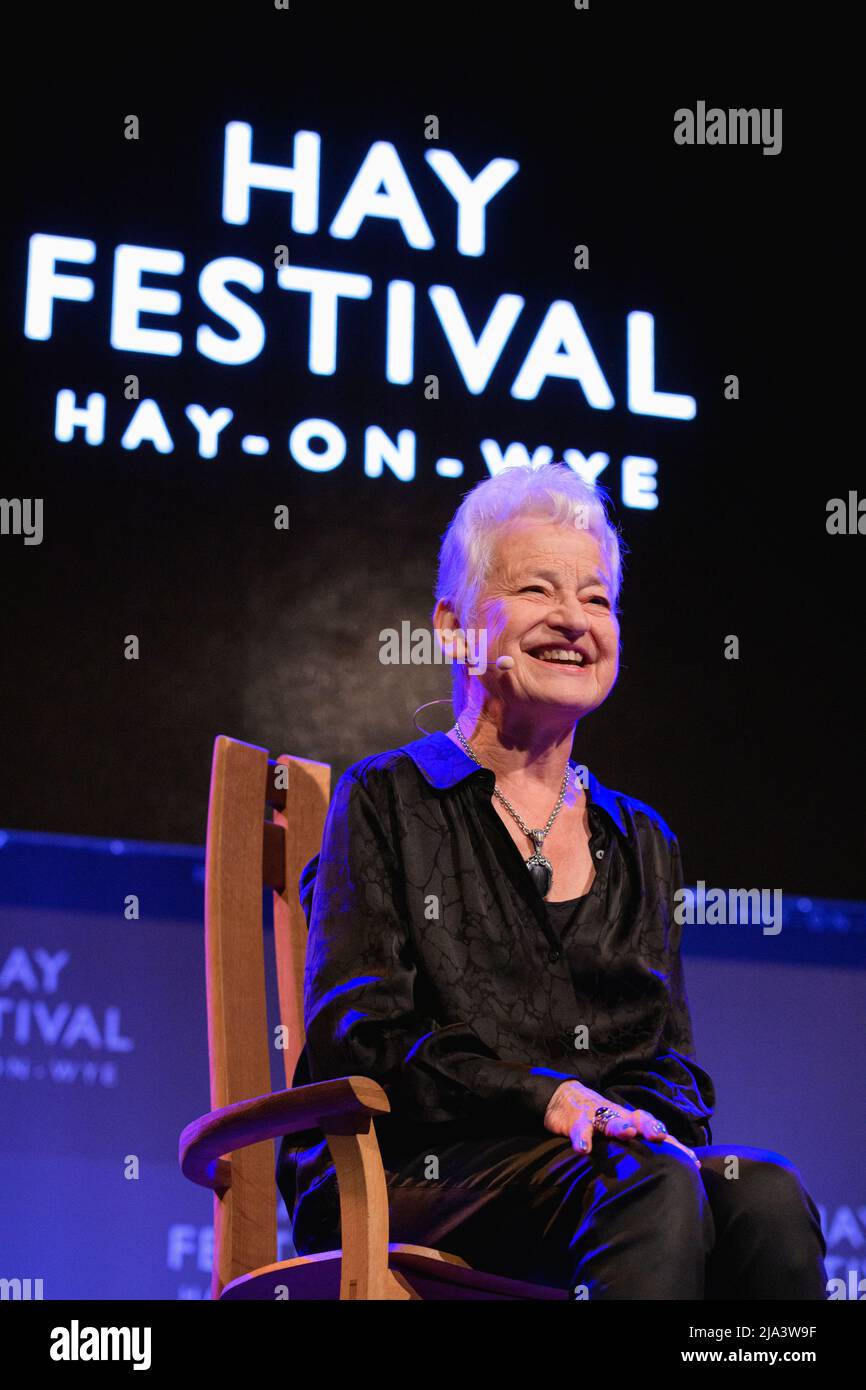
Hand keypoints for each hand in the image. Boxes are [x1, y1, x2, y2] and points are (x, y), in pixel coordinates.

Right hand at [543, 1080, 700, 1167]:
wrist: (565, 1099)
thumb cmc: (599, 1123)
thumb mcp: (618, 1135)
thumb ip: (637, 1151)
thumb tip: (665, 1179)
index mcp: (632, 1123)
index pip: (658, 1132)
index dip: (675, 1145)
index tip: (693, 1162)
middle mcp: (619, 1117)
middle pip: (638, 1118)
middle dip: (651, 1126)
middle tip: (661, 1135)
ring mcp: (597, 1116)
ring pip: (609, 1118)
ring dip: (618, 1125)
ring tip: (626, 1133)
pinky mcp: (577, 1120)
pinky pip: (580, 1129)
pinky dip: (582, 1138)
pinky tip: (583, 1149)